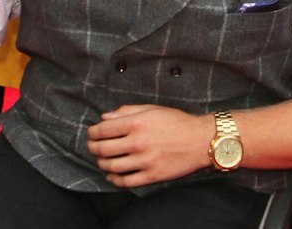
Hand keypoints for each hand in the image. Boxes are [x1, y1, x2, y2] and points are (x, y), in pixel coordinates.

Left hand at [86, 104, 212, 187]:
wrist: (200, 140)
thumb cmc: (177, 122)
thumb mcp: (152, 109)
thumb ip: (126, 111)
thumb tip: (105, 117)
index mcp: (137, 123)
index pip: (103, 129)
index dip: (92, 132)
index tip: (91, 133)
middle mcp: (139, 142)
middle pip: (103, 149)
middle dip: (92, 148)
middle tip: (92, 147)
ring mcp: (145, 161)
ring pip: (111, 166)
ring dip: (101, 163)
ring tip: (101, 160)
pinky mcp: (151, 176)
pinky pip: (125, 182)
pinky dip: (114, 180)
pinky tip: (111, 175)